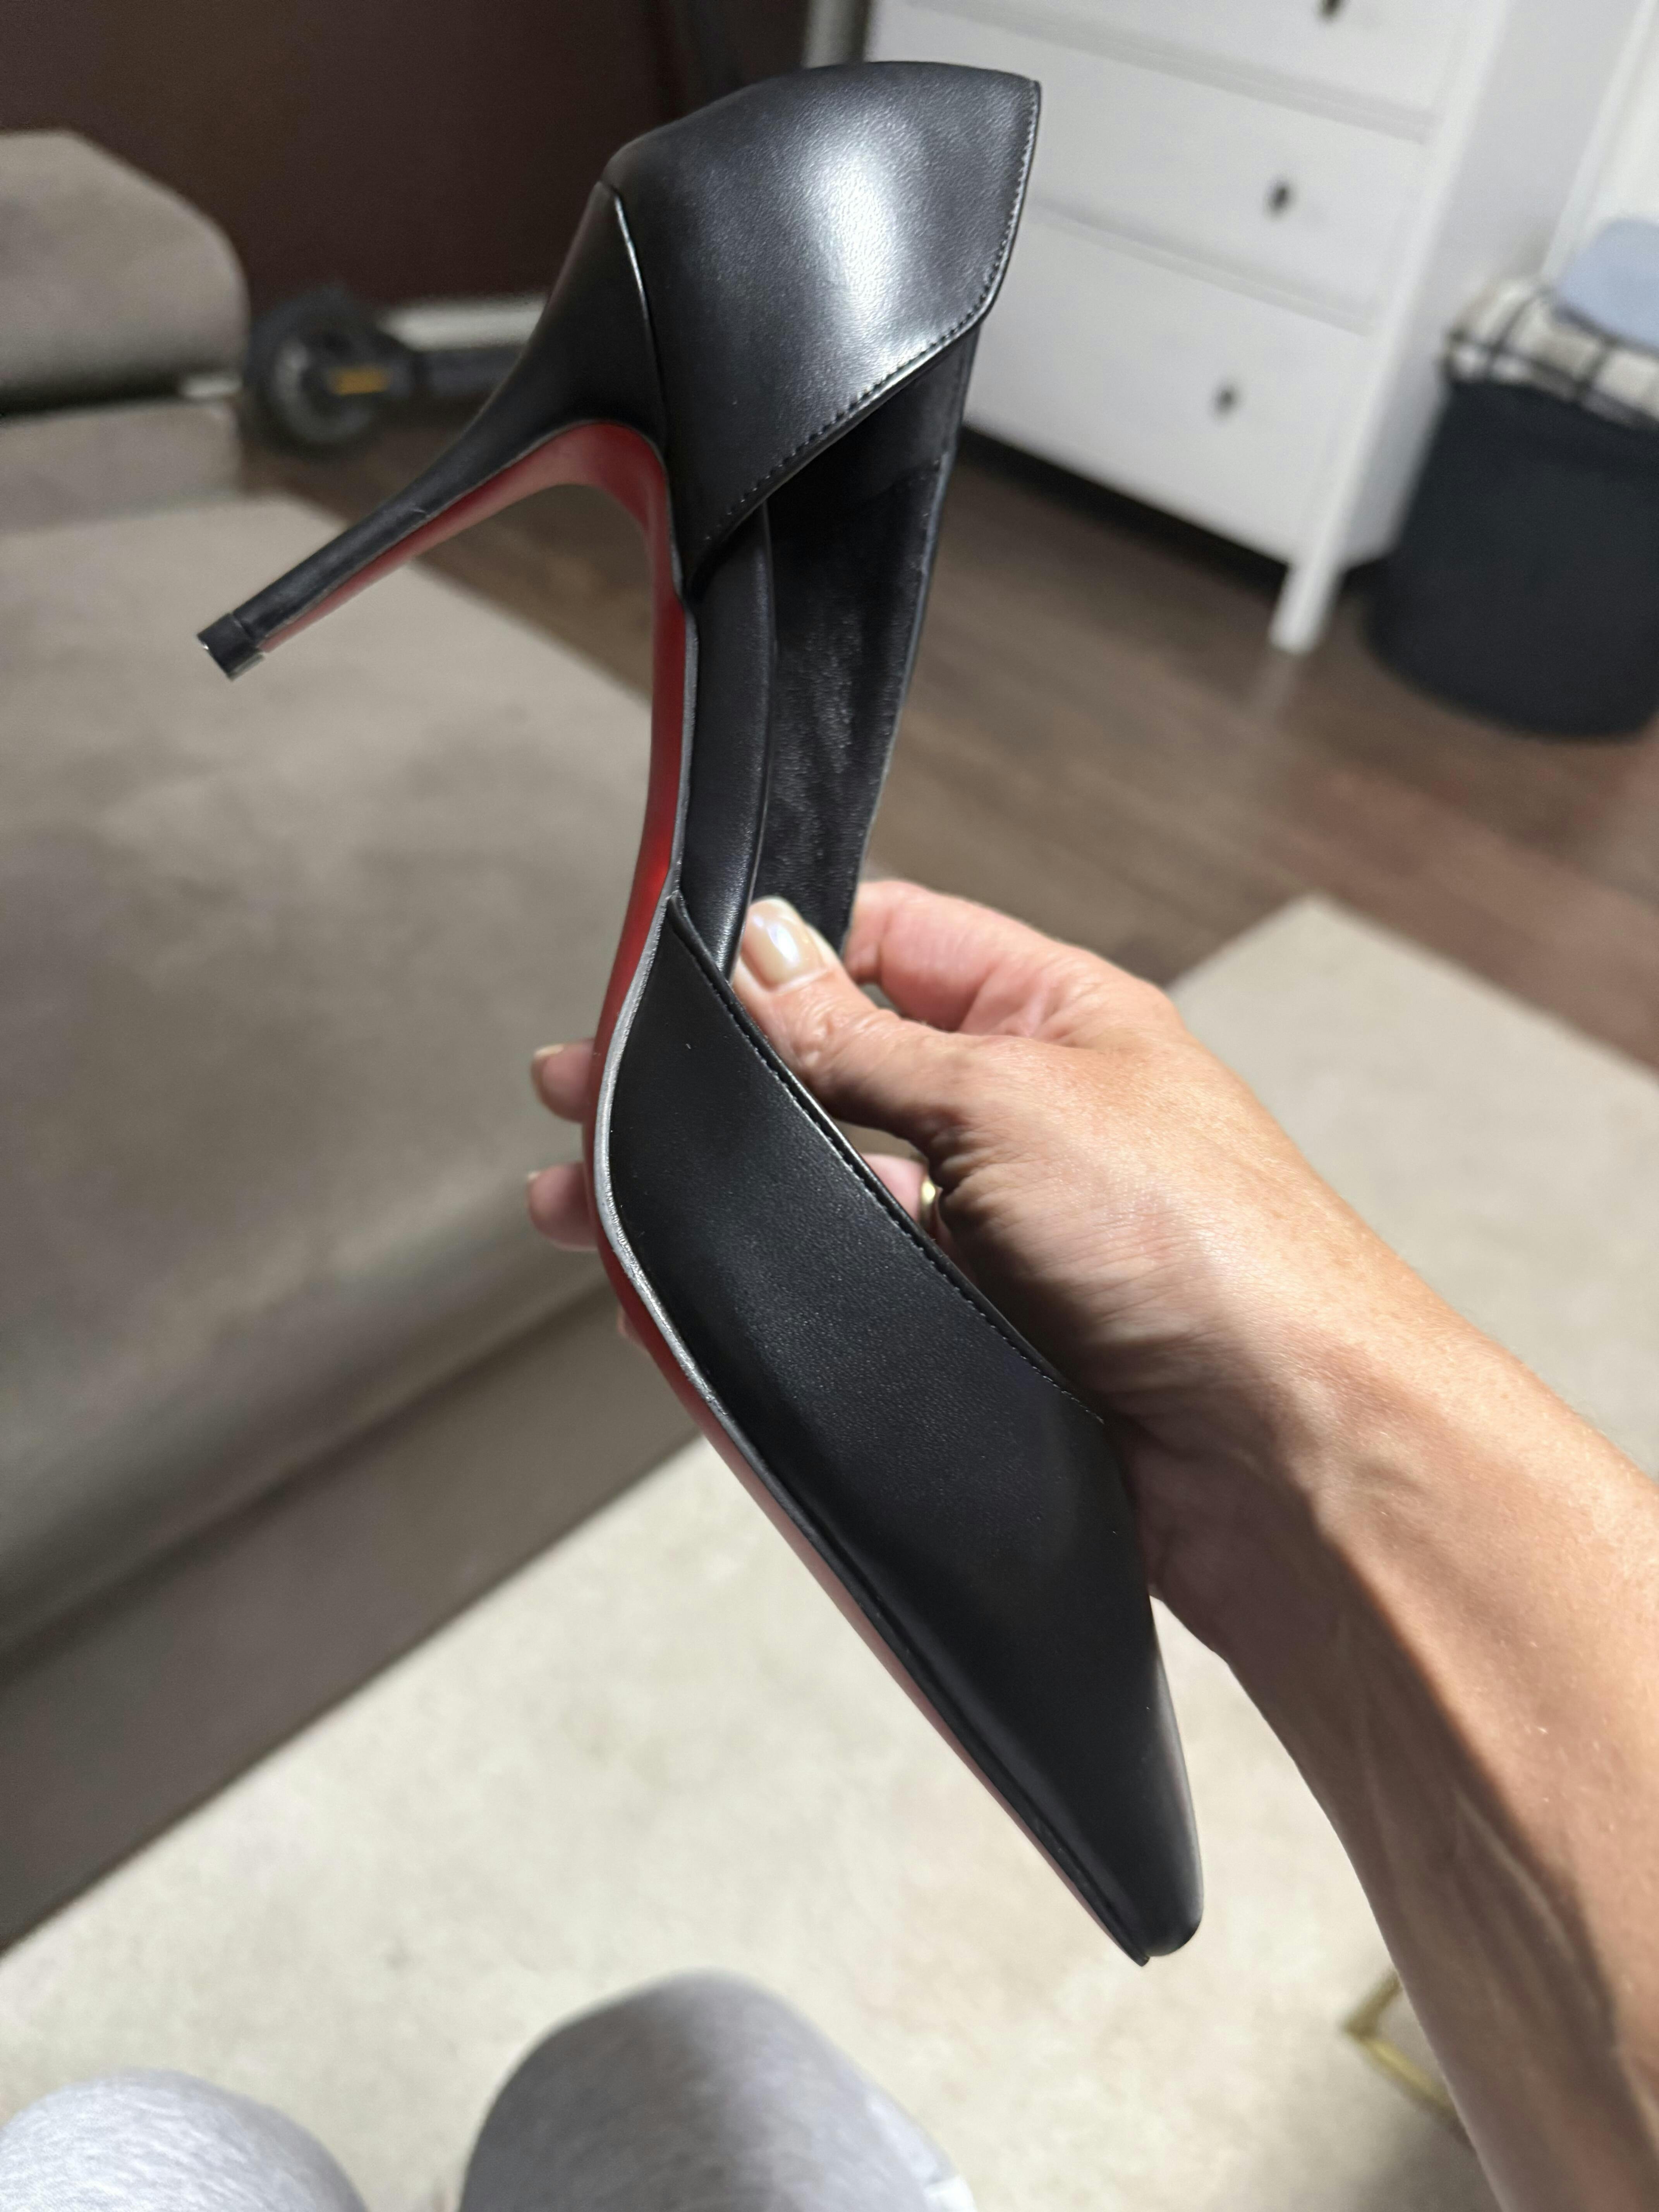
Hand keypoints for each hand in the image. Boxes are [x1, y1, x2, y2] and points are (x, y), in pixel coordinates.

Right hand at [528, 880, 1452, 1653]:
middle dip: (709, 1084)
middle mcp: (1010, 1121)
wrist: (1283, 1459)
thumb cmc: (1205, 1249)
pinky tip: (665, 1297)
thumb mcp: (1009, 1099)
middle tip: (584, 1092)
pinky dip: (753, 1290)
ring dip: (707, 1194)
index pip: (883, 943)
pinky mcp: (962, 1340)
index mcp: (1046, 1020)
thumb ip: (862, 1041)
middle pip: (824, 1076)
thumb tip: (761, 959)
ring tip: (585, 1202)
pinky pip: (834, 1297)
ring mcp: (981, 1237)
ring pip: (814, 1195)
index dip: (774, 952)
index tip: (669, 976)